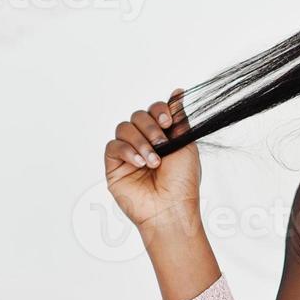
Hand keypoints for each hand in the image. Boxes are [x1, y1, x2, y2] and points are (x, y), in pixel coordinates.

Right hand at [103, 88, 200, 234]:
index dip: (159, 110)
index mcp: (163, 136)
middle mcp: (144, 142)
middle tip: (162, 143)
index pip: (154, 111)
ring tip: (153, 161)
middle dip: (151, 126)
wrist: (171, 208)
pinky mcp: (114, 166)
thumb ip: (179, 118)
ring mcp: (128, 154)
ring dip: (140, 141)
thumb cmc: (183, 182)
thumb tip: (178, 92)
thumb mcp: (186, 144)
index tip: (168, 120)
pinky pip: (113, 146)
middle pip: (138, 116)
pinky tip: (140, 163)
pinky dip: (127, 150)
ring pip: (124, 128)